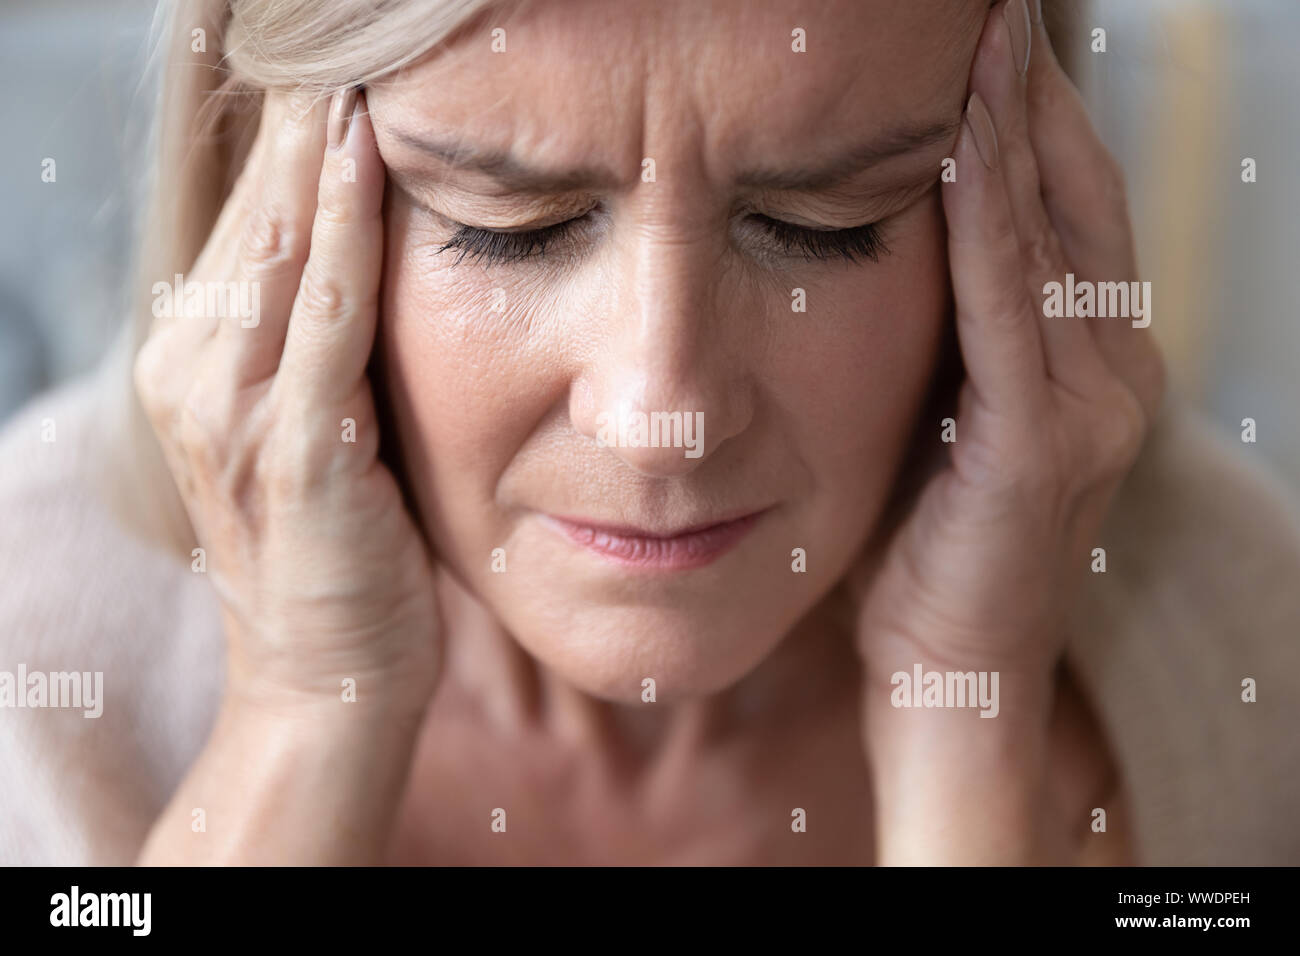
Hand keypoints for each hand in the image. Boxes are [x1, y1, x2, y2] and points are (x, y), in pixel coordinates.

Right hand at [134, 89, 439, 714]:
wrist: (329, 680)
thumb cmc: (343, 550)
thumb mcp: (318, 426)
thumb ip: (324, 339)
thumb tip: (368, 241)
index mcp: (195, 361)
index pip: (248, 214)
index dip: (295, 129)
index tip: (341, 51)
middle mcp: (192, 374)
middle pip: (252, 209)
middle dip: (303, 113)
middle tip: (350, 23)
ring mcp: (233, 414)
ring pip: (276, 244)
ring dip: (317, 142)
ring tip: (356, 52)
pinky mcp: (296, 453)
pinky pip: (322, 319)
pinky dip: (339, 230)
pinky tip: (364, 156)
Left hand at [853, 0, 1165, 863]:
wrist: (948, 669)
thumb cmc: (927, 545)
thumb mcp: (941, 419)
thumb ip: (946, 338)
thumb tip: (893, 244)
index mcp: (1082, 358)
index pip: (1063, 207)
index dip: (1030, 116)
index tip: (987, 37)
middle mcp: (1108, 368)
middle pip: (1073, 197)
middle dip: (1030, 96)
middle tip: (992, 9)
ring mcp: (1087, 405)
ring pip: (1049, 235)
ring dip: (1014, 129)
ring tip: (987, 37)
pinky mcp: (1039, 445)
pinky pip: (1010, 308)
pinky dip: (990, 221)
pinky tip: (962, 146)